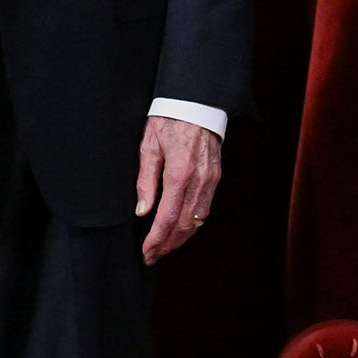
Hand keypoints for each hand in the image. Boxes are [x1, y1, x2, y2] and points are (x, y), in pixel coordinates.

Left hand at [134, 115, 222, 264]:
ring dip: (181, 238)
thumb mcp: (149, 146)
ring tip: (164, 248)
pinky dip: (192, 223)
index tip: (146, 252)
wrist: (198, 101)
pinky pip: (205, 207)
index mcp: (179, 172)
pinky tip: (181, 229)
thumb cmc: (170, 119)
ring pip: (198, 219)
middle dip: (168, 244)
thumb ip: (145, 181)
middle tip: (152, 256)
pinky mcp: (216, 176)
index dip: (157, 239)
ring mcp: (211, 179)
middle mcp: (199, 179)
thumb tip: (142, 211)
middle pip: (185, 224)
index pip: (168, 217)